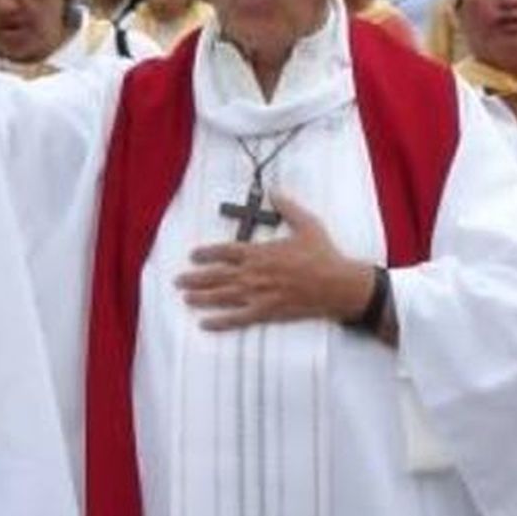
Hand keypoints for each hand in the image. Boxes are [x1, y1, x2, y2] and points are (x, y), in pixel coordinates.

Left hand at [176, 193, 374, 330]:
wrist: (338, 285)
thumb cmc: (324, 255)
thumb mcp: (307, 224)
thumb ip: (288, 207)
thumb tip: (275, 192)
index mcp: (261, 252)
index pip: (226, 251)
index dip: (207, 253)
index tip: (194, 255)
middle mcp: (255, 274)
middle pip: (217, 275)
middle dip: (195, 277)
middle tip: (178, 280)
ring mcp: (259, 295)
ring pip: (223, 297)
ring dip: (201, 298)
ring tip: (186, 298)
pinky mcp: (267, 312)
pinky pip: (238, 319)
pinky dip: (220, 322)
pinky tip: (205, 323)